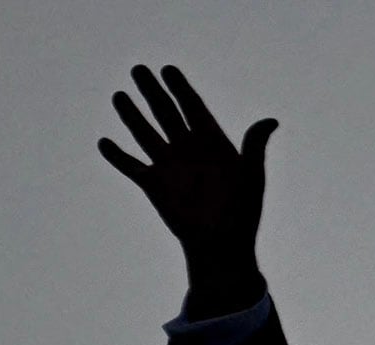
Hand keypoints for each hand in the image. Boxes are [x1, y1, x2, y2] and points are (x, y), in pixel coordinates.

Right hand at [97, 64, 276, 278]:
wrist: (220, 245)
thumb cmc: (241, 213)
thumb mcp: (251, 176)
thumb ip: (255, 146)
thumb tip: (271, 121)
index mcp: (211, 144)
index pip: (193, 108)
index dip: (181, 88)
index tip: (168, 70)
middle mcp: (187, 151)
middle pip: (165, 114)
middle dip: (152, 92)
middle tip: (138, 69)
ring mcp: (169, 167)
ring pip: (145, 134)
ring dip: (131, 115)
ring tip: (119, 96)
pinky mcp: (153, 186)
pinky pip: (130, 167)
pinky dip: (117, 156)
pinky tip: (104, 142)